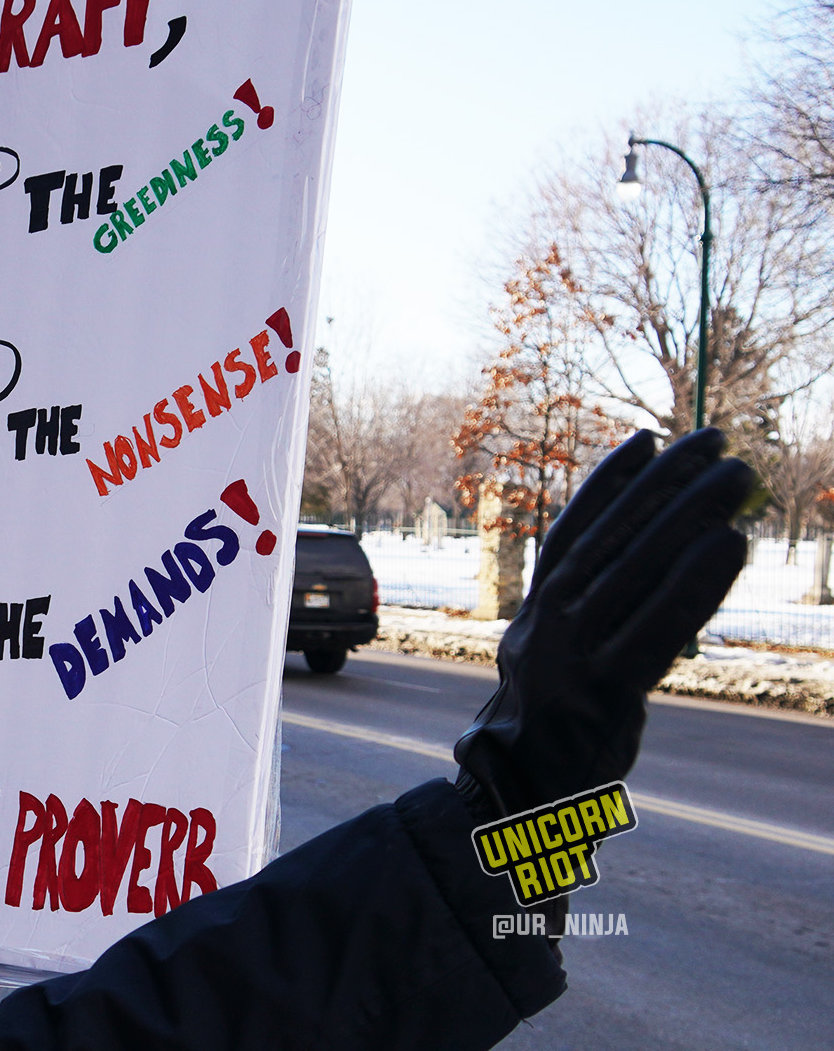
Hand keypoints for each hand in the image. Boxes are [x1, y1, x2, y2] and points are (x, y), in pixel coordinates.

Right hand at [454, 429, 752, 821]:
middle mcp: (545, 628)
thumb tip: (633, 574)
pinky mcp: (603, 694)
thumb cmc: (548, 742)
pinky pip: (656, 626)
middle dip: (666, 482)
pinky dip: (694, 580)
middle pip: (611, 538)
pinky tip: (731, 542)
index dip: (607, 484)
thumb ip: (586, 625)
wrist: (513, 809)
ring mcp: (570, 659)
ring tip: (735, 474)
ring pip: (634, 568)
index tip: (645, 439)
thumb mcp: (556, 674)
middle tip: (715, 440)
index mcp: (533, 619)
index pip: (571, 533)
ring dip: (688, 512)